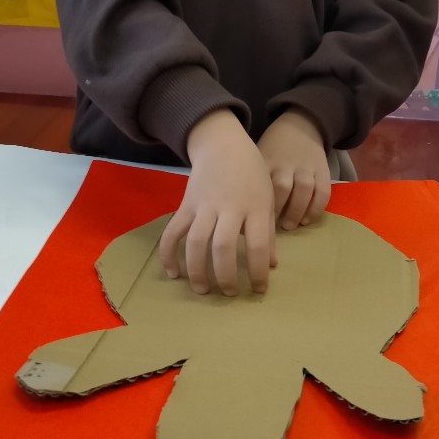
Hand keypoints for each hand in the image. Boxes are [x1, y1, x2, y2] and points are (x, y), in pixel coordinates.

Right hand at [159, 110, 275, 295]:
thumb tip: (270, 266)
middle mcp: (229, 207)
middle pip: (222, 246)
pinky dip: (168, 254)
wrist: (223, 145)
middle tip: (228, 293)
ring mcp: (204, 205)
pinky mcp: (185, 205)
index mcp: (255, 206)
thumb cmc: (251, 174)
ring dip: (197, 270)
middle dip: (225, 275)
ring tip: (202, 290)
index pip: (257, 245)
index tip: (257, 290)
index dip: (258, 271)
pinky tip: (173, 273)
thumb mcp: (267, 199)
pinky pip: (173, 232)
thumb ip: (267, 232)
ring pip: (196, 242)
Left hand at [258, 110, 331, 231]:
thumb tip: (240, 216)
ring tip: (289, 226)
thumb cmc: (272, 149)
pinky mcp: (322, 170)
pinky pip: (323, 191)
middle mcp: (286, 164)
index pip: (260, 184)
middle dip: (278, 209)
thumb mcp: (256, 157)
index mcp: (266, 161)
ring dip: (297, 211)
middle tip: (273, 227)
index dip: (258, 205)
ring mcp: (306, 167)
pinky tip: (307, 220)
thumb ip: (250, 181)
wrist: (299, 126)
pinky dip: (316, 208)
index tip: (253, 222)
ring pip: (304, 189)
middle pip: (282, 187)